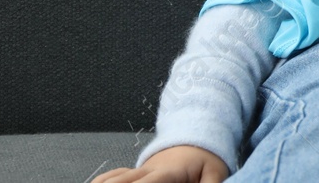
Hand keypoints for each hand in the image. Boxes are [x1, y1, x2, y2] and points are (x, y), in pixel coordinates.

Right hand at [93, 145, 227, 182]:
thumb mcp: (216, 172)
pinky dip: (102, 181)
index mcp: (168, 172)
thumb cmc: (206, 159)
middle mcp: (148, 170)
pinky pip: (112, 176)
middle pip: (121, 180)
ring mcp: (138, 170)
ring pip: (112, 177)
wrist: (198, 140)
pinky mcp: (134, 173)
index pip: (147, 182)